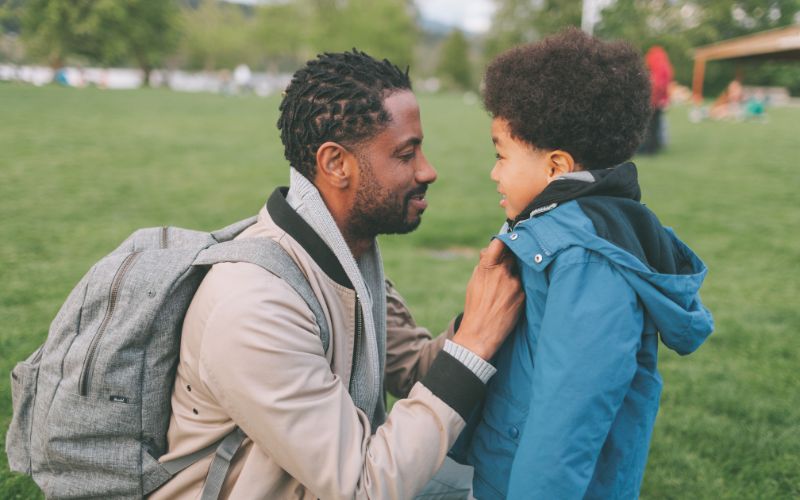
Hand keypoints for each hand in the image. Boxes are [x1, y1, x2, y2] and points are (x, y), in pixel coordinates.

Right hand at [452, 239, 523, 359]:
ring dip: (513, 277)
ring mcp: (514, 284)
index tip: (506, 243)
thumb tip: (488, 252)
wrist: (480, 334)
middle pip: (512, 256)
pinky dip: (517, 291)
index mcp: (487, 267)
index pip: (499, 243)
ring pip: (517, 273)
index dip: (503, 242)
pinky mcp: (523, 295)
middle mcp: (502, 272)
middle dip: (509, 260)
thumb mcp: (474, 283)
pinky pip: (522, 286)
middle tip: (505, 270)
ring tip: (503, 293)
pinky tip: (508, 302)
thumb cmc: (475, 308)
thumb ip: (483, 266)